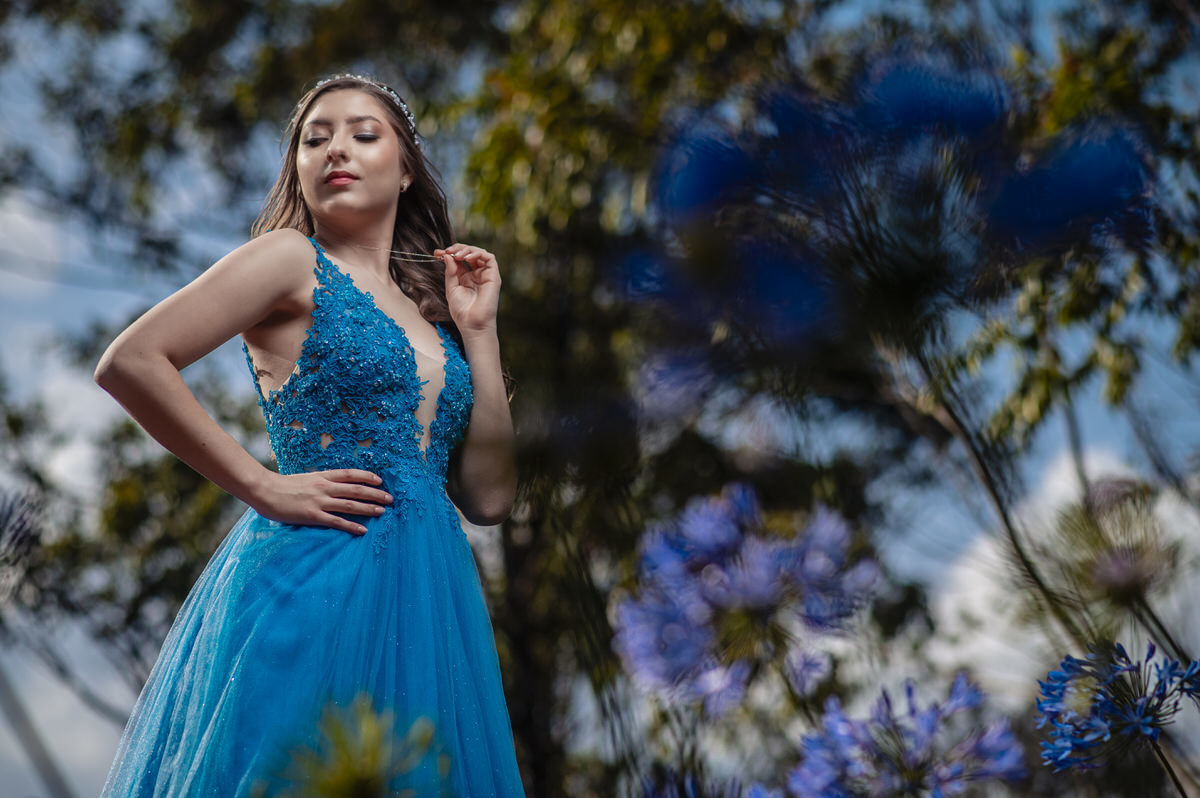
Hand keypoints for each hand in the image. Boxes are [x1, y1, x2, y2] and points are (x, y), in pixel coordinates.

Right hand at [250, 469, 392, 535]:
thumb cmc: (282, 486)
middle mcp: (324, 487)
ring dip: (369, 508)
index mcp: (322, 476)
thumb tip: (332, 486)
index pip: (350, 474)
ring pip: (350, 505)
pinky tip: (363, 530)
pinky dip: (352, 526)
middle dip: (375, 494)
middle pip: (356, 489)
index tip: (380, 481)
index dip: (367, 476)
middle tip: (390, 499)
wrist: (264, 490)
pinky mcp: (313, 515)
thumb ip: (319, 482)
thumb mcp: (305, 479)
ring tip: (382, 512)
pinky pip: (337, 521)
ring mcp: (319, 501)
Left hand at [434, 243, 500, 334]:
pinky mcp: (494, 276)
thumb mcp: (451, 288)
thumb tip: (447, 255)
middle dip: (457, 249)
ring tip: (456, 255)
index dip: (449, 253)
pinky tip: (467, 257)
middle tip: (446, 251)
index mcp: (466, 277)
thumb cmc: (462, 311)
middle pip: (469, 253)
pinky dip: (478, 253)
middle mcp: (477, 274)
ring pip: (479, 253)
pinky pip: (489, 258)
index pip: (459, 259)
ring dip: (467, 250)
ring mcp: (486, 275)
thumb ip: (450, 271)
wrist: (472, 324)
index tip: (437, 253)